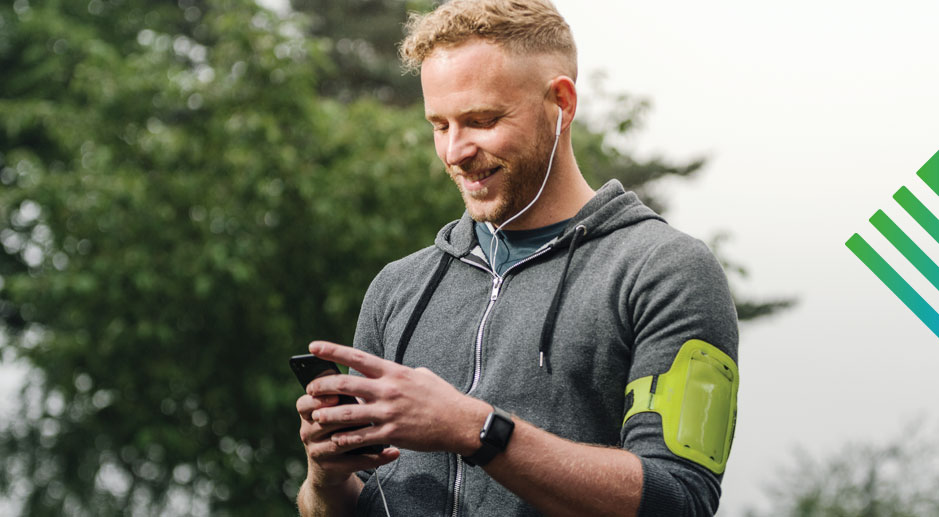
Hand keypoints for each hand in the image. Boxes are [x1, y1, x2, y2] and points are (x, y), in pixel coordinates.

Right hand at [296, 369, 398, 487]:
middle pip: (323, 421)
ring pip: (339, 442)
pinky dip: (376, 458)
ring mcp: (317, 450)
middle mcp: (308, 430)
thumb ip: (347, 389)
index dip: (318, 398)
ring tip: (385, 430)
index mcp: (309, 410)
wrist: (334, 461)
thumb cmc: (342, 422)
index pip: (305, 401)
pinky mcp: (331, 468)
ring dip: (363, 436)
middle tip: (365, 412)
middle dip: (343, 415)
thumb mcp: (339, 405)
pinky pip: (354, 463)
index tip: (336, 396)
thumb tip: (369, 368)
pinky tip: (394, 452)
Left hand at [306, 341, 490, 455]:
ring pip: (347, 413)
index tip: (313, 347)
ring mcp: (388, 413)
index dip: (332, 351)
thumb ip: (401, 373)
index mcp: (394, 372)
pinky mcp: (392, 434)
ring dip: (327, 414)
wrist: (459, 422)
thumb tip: (389, 372)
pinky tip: (336, 440)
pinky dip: (345, 439)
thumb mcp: (422, 375)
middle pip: (344, 385)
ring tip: (316, 415)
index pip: (357, 357)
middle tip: (310, 388)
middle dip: (322, 386)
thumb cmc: (442, 397)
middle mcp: (388, 390)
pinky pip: (361, 437)